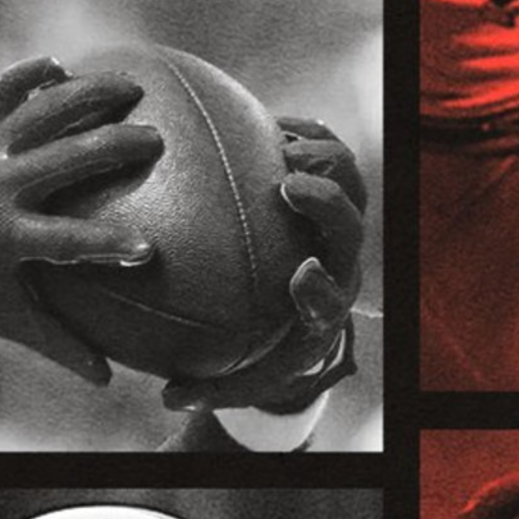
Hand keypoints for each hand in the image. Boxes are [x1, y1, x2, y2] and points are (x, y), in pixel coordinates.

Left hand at [0, 56, 166, 383]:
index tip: (145, 250)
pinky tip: (60, 66)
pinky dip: (28, 76)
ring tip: (133, 89)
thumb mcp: (4, 315)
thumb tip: (110, 379)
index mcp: (5, 235)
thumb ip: (58, 342)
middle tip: (155, 144)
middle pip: (64, 160)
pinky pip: (4, 92)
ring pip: (43, 112)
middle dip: (112, 148)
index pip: (64, 242)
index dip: (105, 246)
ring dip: (89, 96)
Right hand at [165, 116, 366, 413]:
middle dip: (327, 205)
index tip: (299, 274)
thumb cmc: (271, 347)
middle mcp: (338, 259)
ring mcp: (338, 220)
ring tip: (278, 142)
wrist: (306, 308)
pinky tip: (266, 122)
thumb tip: (168, 396)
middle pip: (349, 227)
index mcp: (321, 305)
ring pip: (350, 181)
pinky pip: (328, 148)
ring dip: (321, 159)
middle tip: (289, 185)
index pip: (329, 298)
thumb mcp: (245, 375)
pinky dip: (305, 132)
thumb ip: (212, 386)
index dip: (320, 286)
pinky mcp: (331, 185)